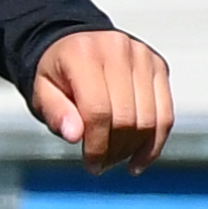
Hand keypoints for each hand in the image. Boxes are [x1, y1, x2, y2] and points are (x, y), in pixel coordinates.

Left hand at [32, 28, 173, 175]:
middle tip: (101, 165)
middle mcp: (117, 49)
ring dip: (133, 149)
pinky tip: (140, 159)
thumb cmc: (59, 71)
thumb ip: (56, 112)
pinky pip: (165, 114)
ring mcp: (143, 56)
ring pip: (148, 119)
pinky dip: (155, 142)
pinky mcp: (159, 66)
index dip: (97, 146)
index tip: (91, 165)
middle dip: (114, 150)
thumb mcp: (42, 91)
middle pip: (125, 117)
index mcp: (83, 54)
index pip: (97, 110)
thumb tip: (74, 134)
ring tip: (116, 159)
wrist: (77, 43)